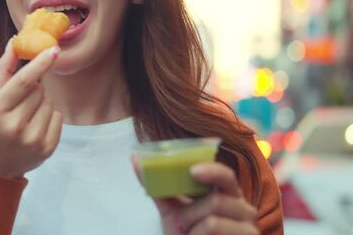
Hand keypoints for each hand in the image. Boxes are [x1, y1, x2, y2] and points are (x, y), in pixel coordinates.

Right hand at [0, 40, 62, 178]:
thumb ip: (3, 70)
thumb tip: (15, 42)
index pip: (23, 82)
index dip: (39, 64)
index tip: (54, 50)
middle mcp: (15, 126)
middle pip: (38, 89)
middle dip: (33, 88)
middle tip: (20, 103)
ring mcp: (32, 139)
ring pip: (49, 102)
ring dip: (41, 103)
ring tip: (25, 117)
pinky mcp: (47, 148)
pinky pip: (58, 116)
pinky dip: (49, 117)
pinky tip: (35, 127)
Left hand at [132, 156, 258, 234]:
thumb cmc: (187, 234)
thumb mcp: (170, 211)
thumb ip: (158, 187)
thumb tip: (136, 158)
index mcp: (226, 193)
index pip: (225, 175)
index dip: (211, 170)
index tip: (192, 170)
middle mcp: (242, 208)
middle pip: (216, 200)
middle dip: (188, 214)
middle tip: (179, 224)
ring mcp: (249, 228)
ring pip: (212, 220)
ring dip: (191, 229)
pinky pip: (215, 231)